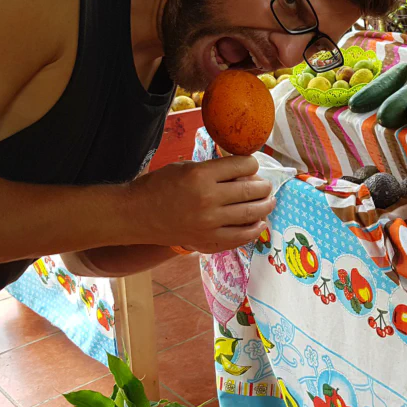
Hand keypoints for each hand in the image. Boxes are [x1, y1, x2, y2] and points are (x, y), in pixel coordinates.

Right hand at [130, 156, 275, 253]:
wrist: (136, 215)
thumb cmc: (159, 187)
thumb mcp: (185, 168)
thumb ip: (213, 170)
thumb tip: (243, 171)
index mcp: (201, 175)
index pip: (242, 166)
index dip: (252, 165)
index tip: (253, 167)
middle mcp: (208, 199)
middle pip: (251, 191)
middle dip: (264, 187)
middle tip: (267, 186)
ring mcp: (210, 223)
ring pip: (251, 214)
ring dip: (265, 207)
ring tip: (270, 202)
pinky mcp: (208, 240)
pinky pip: (241, 237)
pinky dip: (254, 230)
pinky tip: (260, 224)